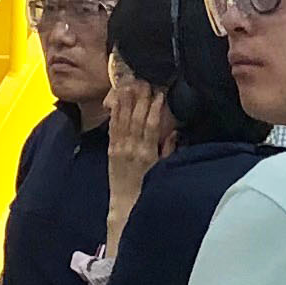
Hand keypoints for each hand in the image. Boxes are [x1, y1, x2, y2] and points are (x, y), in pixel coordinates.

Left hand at [104, 73, 172, 249]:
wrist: (126, 203)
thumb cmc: (148, 188)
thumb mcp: (163, 170)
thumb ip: (169, 150)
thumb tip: (175, 132)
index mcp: (148, 153)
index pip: (151, 124)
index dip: (155, 107)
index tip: (160, 93)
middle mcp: (132, 148)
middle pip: (136, 118)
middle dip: (140, 98)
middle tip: (144, 81)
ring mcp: (120, 148)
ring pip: (123, 120)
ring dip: (126, 101)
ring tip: (129, 84)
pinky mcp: (110, 150)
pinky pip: (113, 128)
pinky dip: (115, 114)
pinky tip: (117, 102)